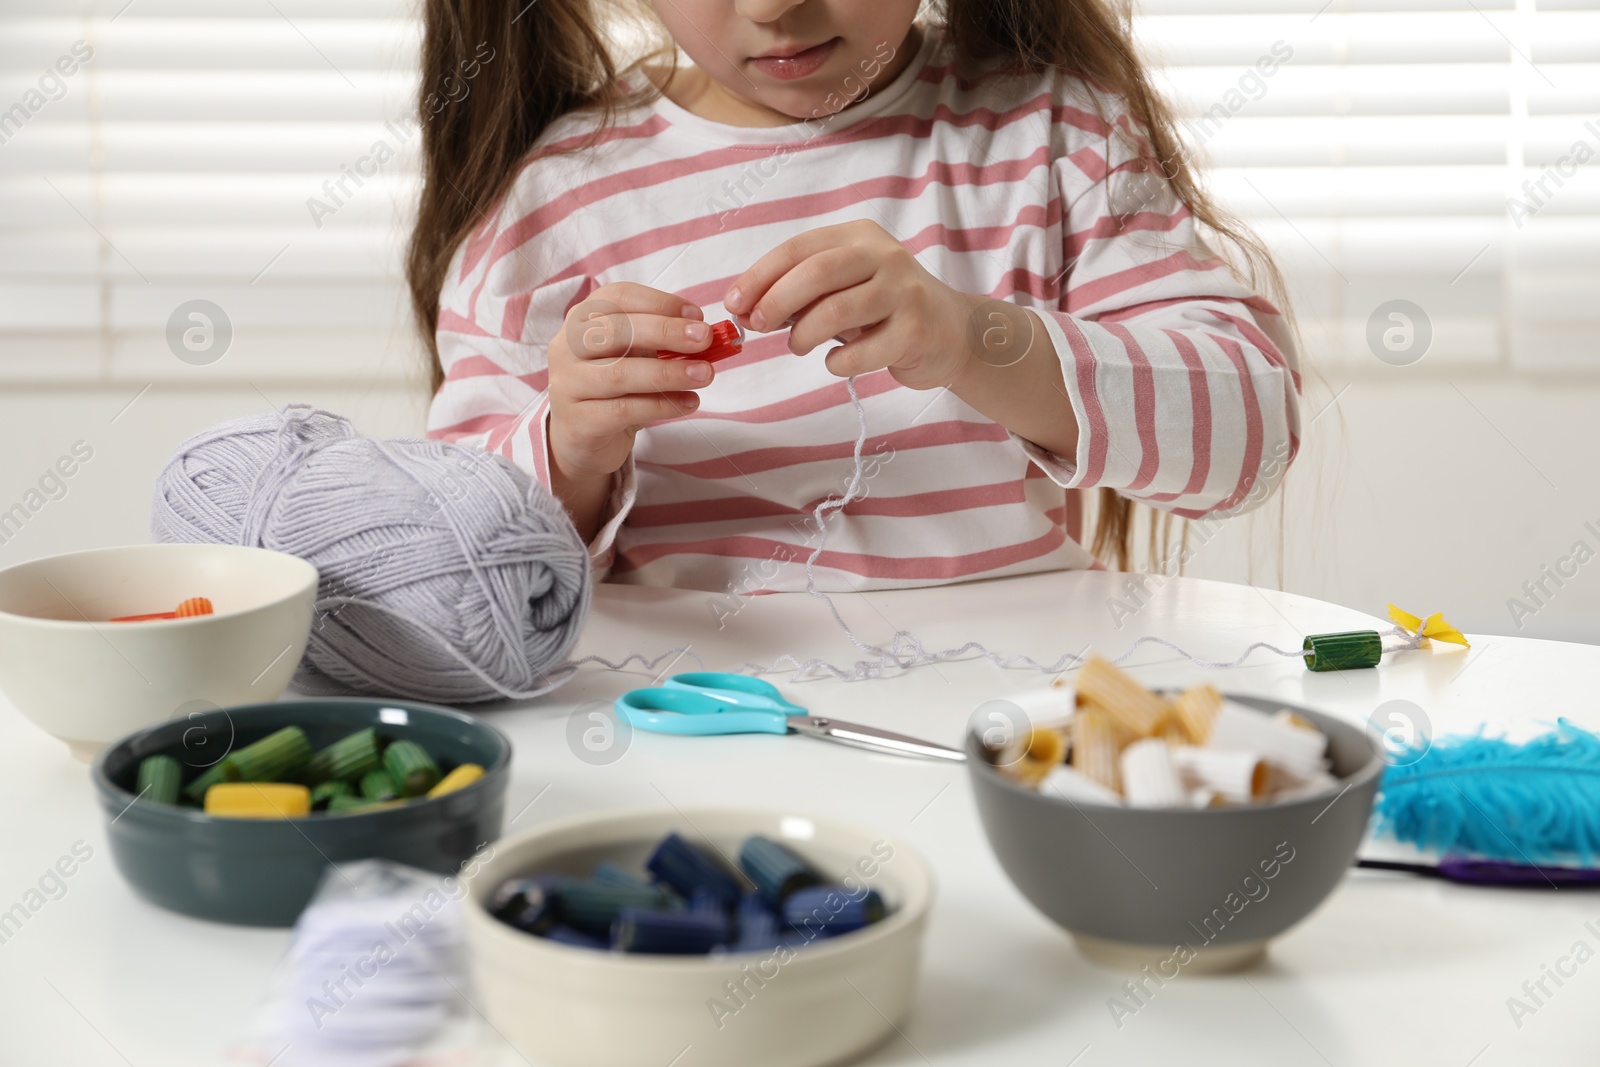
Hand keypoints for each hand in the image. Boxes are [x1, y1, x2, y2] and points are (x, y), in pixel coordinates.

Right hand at [546, 282, 714, 481]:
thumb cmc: (613, 388)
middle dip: (666, 332)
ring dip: (669, 372)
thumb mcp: (634, 356)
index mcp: (581, 319)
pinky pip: (623, 410)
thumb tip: (706, 334)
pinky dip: (662, 406)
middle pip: (616, 331)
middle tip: (705, 339)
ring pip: (620, 373)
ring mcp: (567, 385)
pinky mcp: (578, 421)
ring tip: (705, 375)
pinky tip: (689, 403)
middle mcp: (566, 347)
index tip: (697, 315)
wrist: (582, 437)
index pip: (618, 298)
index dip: (660, 303)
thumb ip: (662, 342)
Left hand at [722, 220, 989, 389]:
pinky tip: (836, 361)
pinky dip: (837, 362)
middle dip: (776, 301)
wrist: (954, 333)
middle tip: (758, 326)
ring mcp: (904, 292)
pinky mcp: (916, 330)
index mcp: (859, 237)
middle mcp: (885, 256)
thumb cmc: (886, 310)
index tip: (734, 303)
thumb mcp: (847, 287)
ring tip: (797, 346)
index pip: (798, 249)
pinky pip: (861, 351)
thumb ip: (805, 290)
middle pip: (817, 273)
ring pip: (836, 311)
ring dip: (803, 334)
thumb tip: (748, 306)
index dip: (760, 276)